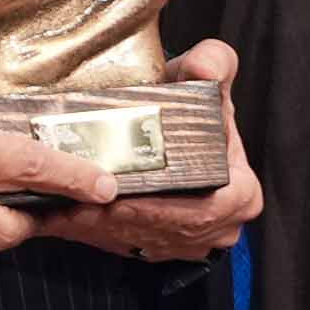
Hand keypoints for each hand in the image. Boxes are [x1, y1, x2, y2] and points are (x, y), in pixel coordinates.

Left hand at [30, 40, 264, 263]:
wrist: (181, 120)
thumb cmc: (195, 100)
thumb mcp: (204, 77)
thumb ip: (213, 62)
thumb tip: (204, 66)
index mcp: (242, 195)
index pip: (201, 212)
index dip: (159, 210)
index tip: (119, 201)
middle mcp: (222, 226)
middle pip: (168, 230)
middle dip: (121, 222)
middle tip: (80, 209)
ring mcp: (193, 242)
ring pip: (146, 242)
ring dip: (104, 232)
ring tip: (67, 214)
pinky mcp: (166, 247)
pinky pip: (131, 247)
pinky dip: (99, 236)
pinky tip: (68, 221)